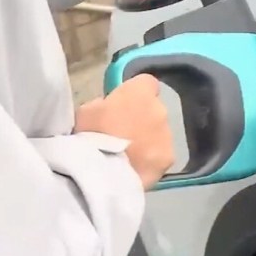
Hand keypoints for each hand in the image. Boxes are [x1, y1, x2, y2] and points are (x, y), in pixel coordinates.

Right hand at [75, 74, 174, 188]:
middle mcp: (159, 110)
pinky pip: (160, 155)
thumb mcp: (86, 111)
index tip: (123, 105)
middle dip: (141, 119)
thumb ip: (103, 105)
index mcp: (139, 93)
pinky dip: (151, 160)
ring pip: (159, 133)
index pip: (147, 83)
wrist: (102, 173)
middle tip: (122, 134)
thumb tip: (110, 110)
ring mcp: (167, 135)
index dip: (135, 93)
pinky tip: (135, 168)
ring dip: (147, 140)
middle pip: (154, 110)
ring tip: (128, 155)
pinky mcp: (168, 159)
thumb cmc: (89, 136)